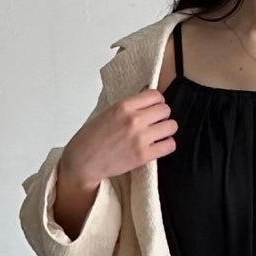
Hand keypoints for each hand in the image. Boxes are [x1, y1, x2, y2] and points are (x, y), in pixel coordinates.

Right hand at [58, 87, 177, 194]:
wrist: (84, 160)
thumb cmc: (92, 138)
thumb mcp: (108, 112)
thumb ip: (128, 107)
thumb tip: (146, 103)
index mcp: (123, 106)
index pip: (155, 95)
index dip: (158, 101)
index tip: (154, 108)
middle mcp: (134, 119)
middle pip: (165, 110)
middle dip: (163, 115)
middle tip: (156, 122)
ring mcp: (140, 138)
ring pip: (171, 126)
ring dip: (167, 130)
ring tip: (159, 134)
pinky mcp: (143, 155)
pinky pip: (169, 145)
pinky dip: (167, 145)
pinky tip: (159, 146)